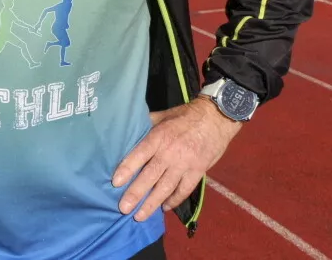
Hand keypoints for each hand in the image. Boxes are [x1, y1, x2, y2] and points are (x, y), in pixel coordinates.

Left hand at [111, 97, 242, 221]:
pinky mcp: (198, 171)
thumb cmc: (185, 116)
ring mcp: (185, 164)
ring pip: (166, 187)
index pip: (139, 154)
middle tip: (124, 208)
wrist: (216, 118)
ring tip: (139, 216)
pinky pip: (184, 190)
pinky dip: (174, 200)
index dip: (127, 168)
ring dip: (152, 203)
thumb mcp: (163, 116)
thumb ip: (146, 125)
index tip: (116, 182)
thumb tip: (128, 130)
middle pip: (150, 175)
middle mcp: (170, 153)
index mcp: (159, 137)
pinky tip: (164, 208)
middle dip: (136, 193)